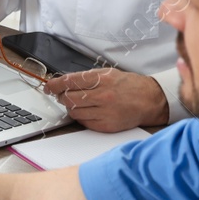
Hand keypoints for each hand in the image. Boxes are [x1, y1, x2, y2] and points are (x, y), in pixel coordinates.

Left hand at [43, 68, 167, 131]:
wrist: (150, 100)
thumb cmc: (128, 86)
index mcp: (101, 79)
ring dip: (71, 107)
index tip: (48, 86)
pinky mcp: (106, 126)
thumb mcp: (108, 73)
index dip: (54, 84)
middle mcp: (102, 95)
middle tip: (62, 95)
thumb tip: (64, 82)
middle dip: (61, 96)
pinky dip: (81, 117)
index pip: (69, 81)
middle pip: (68, 98)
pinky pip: (84, 122)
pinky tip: (87, 111)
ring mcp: (104, 112)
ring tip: (77, 103)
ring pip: (74, 112)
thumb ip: (87, 78)